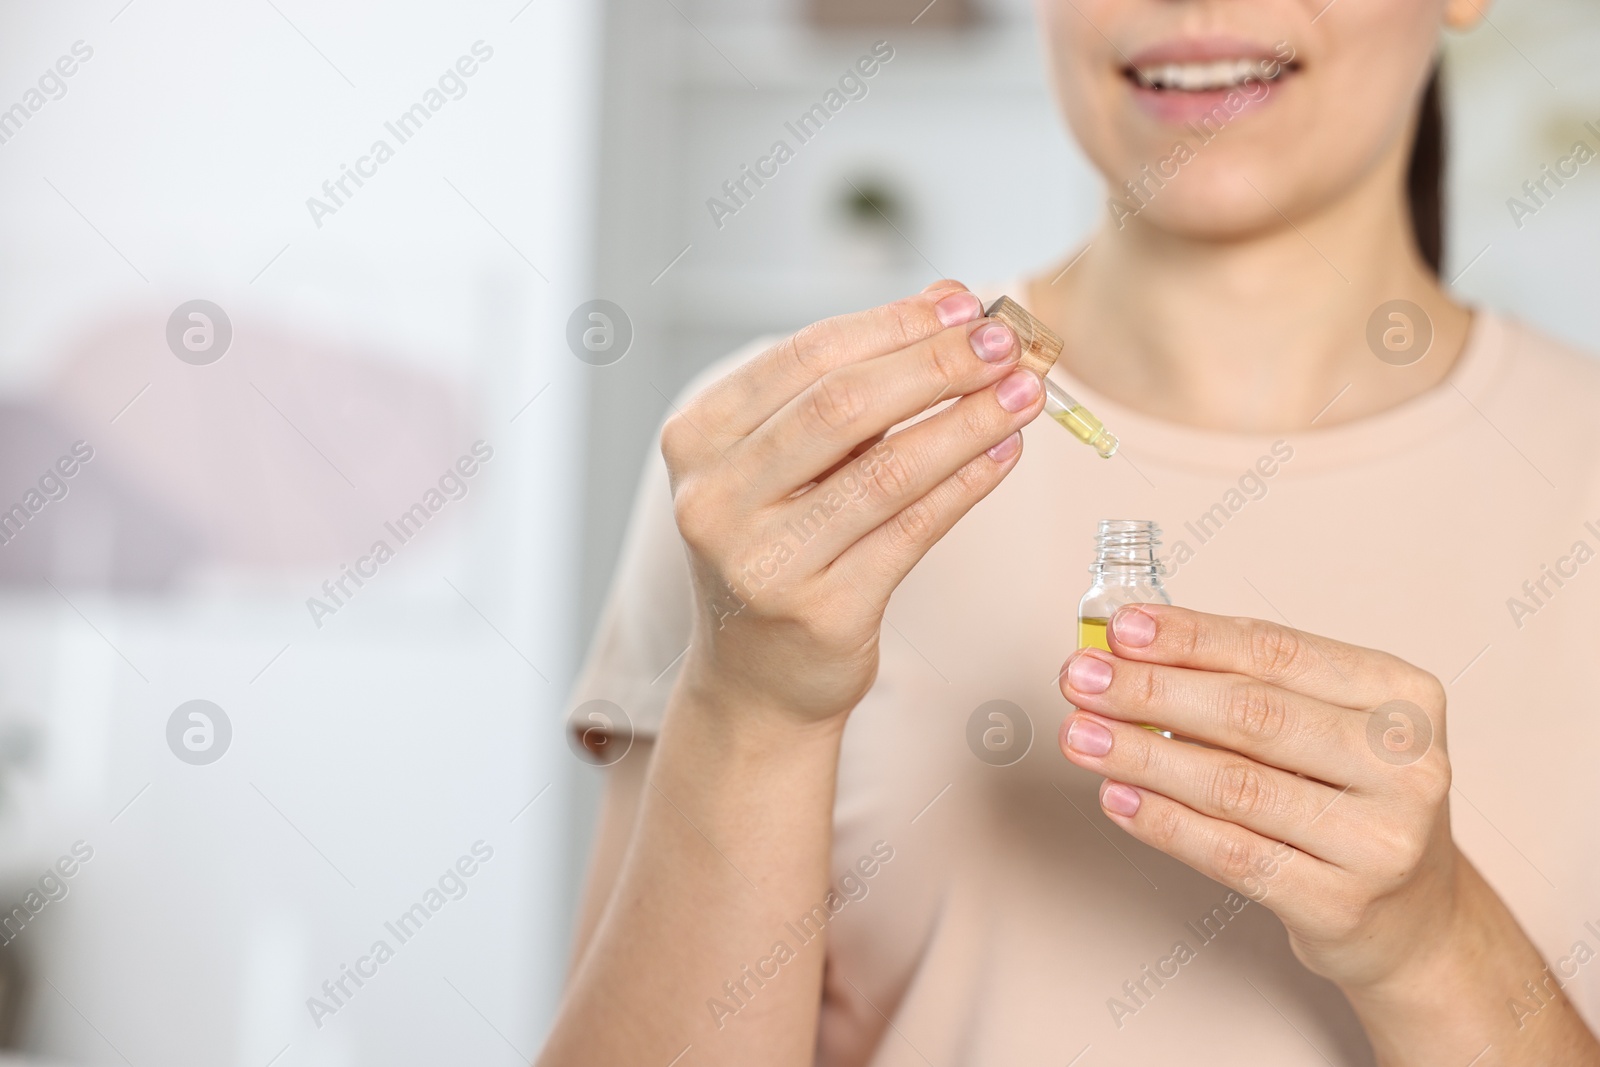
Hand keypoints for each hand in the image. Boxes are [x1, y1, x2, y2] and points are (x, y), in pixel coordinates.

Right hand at [664, 282, 1044, 726]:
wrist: (756, 679)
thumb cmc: (780, 548)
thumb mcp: (785, 464)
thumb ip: (850, 388)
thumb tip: (947, 303)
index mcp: (697, 439)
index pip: (804, 357)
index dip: (892, 324)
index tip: (964, 303)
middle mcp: (715, 499)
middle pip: (841, 406)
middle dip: (936, 364)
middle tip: (1005, 341)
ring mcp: (762, 562)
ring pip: (885, 470)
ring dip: (967, 422)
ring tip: (1025, 393)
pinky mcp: (821, 613)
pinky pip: (911, 532)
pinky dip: (966, 485)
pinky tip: (1005, 454)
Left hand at [1057, 604, 1457, 990]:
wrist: (1414, 917)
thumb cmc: (1351, 800)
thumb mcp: (1328, 727)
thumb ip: (1245, 685)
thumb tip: (1131, 652)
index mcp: (1402, 697)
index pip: (1276, 651)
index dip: (1190, 637)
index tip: (1121, 629)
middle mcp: (1405, 765)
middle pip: (1252, 713)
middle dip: (1151, 691)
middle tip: (1082, 679)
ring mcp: (1380, 840)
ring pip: (1234, 785)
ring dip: (1142, 756)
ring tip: (1081, 735)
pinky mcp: (1341, 905)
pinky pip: (1231, 855)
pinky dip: (1164, 822)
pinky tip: (1117, 797)